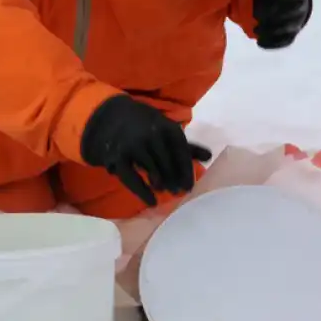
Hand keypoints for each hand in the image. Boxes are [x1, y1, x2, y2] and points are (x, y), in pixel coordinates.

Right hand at [79, 94, 212, 206]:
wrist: (112, 119)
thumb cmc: (147, 128)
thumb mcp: (166, 131)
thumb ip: (186, 146)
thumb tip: (209, 157)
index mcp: (166, 127)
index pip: (181, 151)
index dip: (186, 170)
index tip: (190, 186)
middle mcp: (151, 134)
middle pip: (167, 162)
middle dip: (175, 178)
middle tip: (180, 193)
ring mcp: (133, 145)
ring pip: (152, 169)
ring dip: (161, 183)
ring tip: (167, 192)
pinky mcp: (118, 157)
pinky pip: (132, 178)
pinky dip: (142, 191)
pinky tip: (152, 201)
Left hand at [252, 0, 310, 48]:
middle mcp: (301, 4)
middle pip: (288, 12)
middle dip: (270, 14)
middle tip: (254, 15)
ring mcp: (298, 19)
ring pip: (288, 28)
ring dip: (271, 30)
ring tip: (256, 29)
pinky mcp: (293, 32)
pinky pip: (286, 40)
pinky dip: (273, 43)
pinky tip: (260, 42)